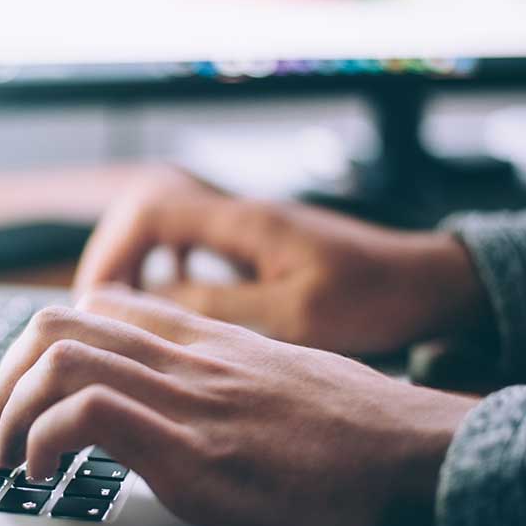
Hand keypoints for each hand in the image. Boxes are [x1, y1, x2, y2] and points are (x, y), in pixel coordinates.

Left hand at [0, 287, 477, 525]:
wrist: (420, 456)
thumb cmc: (358, 429)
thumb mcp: (280, 379)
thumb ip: (223, 374)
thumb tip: (182, 397)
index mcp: (206, 339)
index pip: (99, 306)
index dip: (41, 344)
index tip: (26, 390)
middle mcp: (187, 357)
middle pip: (57, 323)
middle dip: (2, 377)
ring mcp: (188, 399)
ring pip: (58, 358)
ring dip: (7, 409)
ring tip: (5, 457)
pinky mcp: (195, 453)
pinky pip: (88, 415)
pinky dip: (44, 440)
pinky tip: (44, 475)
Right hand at [75, 167, 489, 355]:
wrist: (429, 283)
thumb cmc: (374, 297)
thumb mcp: (295, 315)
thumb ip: (219, 307)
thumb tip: (148, 305)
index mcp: (244, 221)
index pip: (150, 211)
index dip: (112, 252)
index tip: (96, 300)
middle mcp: (239, 215)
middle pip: (147, 213)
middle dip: (114, 258)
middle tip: (99, 310)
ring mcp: (249, 228)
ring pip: (168, 230)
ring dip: (139, 264)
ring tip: (124, 311)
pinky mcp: (259, 247)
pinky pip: (194, 247)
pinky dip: (169, 271)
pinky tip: (173, 304)